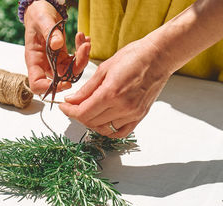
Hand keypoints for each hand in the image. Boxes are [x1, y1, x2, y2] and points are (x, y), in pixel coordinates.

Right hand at [24, 0, 90, 94]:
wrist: (43, 10)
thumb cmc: (37, 15)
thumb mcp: (42, 20)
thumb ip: (49, 32)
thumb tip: (57, 45)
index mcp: (33, 60)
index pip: (37, 84)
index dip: (50, 87)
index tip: (65, 82)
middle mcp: (44, 64)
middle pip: (60, 78)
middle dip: (76, 67)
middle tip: (84, 49)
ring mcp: (54, 62)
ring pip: (71, 71)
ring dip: (82, 58)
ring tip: (85, 41)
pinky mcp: (63, 57)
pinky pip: (75, 61)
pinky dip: (82, 52)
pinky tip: (84, 40)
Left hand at [59, 38, 173, 137]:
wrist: (160, 56)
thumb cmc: (134, 56)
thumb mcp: (104, 69)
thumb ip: (86, 89)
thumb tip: (71, 101)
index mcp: (111, 93)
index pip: (83, 112)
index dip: (69, 111)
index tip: (63, 107)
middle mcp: (123, 107)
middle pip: (91, 122)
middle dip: (77, 115)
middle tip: (73, 106)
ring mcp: (132, 114)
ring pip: (103, 129)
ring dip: (91, 122)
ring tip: (87, 111)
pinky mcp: (140, 116)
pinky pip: (120, 132)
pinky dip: (108, 130)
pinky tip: (102, 121)